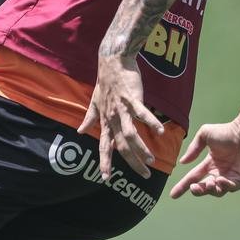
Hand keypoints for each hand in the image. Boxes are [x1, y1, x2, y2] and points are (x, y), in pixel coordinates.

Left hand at [79, 54, 163, 179]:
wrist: (112, 62)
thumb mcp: (94, 102)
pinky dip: (150, 122)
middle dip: (132, 162)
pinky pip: (142, 113)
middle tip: (144, 176)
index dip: (104, 162)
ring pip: (131, 134)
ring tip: (151, 160)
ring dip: (141, 149)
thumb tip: (80, 131)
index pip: (104, 146)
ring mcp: (122, 109)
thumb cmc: (105, 83)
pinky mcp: (132, 98)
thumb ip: (89, 119)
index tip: (106, 178)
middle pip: (121, 145)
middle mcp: (112, 118)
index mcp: (105, 121)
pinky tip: (159, 132)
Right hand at [169, 121, 239, 198]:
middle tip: (194, 188)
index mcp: (210, 164)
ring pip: (217, 191)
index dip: (183, 186)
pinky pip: (231, 188)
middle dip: (198, 190)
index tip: (173, 195)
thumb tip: (183, 162)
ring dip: (210, 189)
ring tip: (210, 182)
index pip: (194, 177)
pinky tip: (220, 180)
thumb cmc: (227, 132)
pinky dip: (224, 186)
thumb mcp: (204, 135)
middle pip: (204, 188)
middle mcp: (219, 173)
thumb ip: (193, 149)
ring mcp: (231, 178)